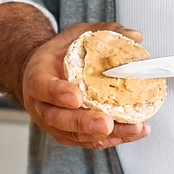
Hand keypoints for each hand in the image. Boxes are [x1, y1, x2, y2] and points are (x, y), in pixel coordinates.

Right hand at [19, 22, 150, 148]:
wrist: (43, 74)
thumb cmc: (59, 55)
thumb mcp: (77, 35)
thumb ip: (104, 32)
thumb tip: (136, 36)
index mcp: (37, 77)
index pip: (43, 86)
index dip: (58, 93)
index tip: (76, 97)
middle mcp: (41, 105)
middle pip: (58, 119)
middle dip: (84, 122)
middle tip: (106, 123)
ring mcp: (54, 124)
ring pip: (77, 135)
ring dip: (107, 135)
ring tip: (134, 129)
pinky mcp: (69, 134)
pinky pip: (90, 141)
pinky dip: (114, 138)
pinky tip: (136, 131)